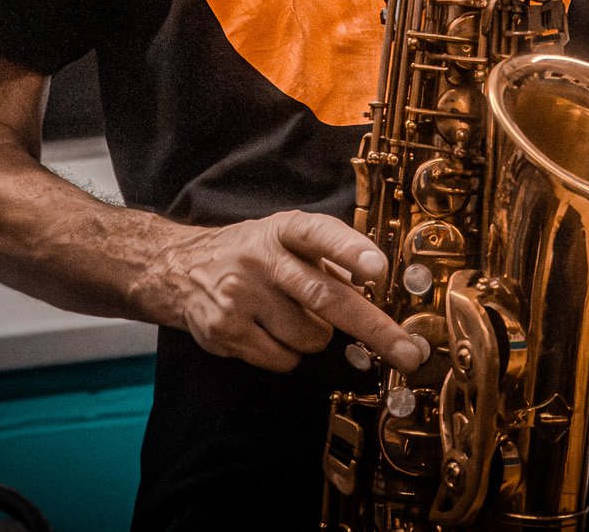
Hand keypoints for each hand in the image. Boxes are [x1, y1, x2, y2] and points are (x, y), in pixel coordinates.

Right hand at [159, 209, 427, 373]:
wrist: (179, 268)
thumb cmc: (253, 255)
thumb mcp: (286, 239)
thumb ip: (329, 260)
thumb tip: (378, 295)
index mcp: (285, 229)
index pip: (320, 234)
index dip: (351, 251)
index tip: (379, 269)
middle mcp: (263, 259)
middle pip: (325, 297)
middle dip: (375, 329)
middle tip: (410, 353)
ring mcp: (241, 296)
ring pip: (311, 338)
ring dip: (315, 337)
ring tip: (289, 317)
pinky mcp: (226, 330)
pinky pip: (284, 359)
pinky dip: (288, 354)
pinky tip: (267, 332)